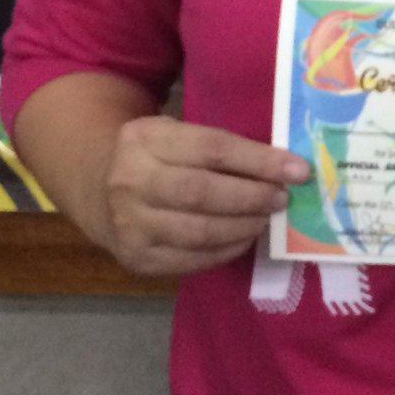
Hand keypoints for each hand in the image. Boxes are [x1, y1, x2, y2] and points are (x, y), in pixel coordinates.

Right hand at [102, 115, 310, 277]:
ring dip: (244, 226)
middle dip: (252, 197)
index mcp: (144, 138)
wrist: (97, 189)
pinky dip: (227, 250)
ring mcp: (129, 223)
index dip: (260, 161)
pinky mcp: (137, 258)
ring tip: (266, 219)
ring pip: (199, 231)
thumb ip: (221, 147)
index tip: (298, 170)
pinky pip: (192, 259)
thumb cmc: (155, 157)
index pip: (212, 148)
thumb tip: (284, 168)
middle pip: (203, 192)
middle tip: (282, 199)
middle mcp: (130, 180)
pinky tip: (244, 238)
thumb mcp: (176, 135)